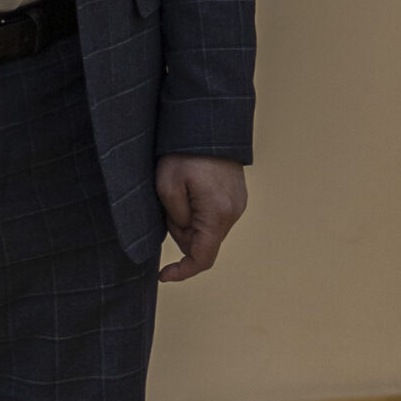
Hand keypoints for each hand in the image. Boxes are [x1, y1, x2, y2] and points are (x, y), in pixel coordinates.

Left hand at [156, 155, 246, 282]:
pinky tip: (190, 191)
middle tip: (166, 207)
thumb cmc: (185, 153)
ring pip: (208, 230)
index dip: (182, 271)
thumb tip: (183, 230)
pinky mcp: (236, 196)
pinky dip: (198, 213)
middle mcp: (233, 213)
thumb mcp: (167, 186)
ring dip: (189, 221)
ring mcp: (237, 204)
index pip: (202, 259)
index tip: (163, 275)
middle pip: (203, 244)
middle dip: (180, 234)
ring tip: (179, 192)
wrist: (208, 125)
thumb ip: (175, 218)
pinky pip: (214, 216)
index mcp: (217, 215)